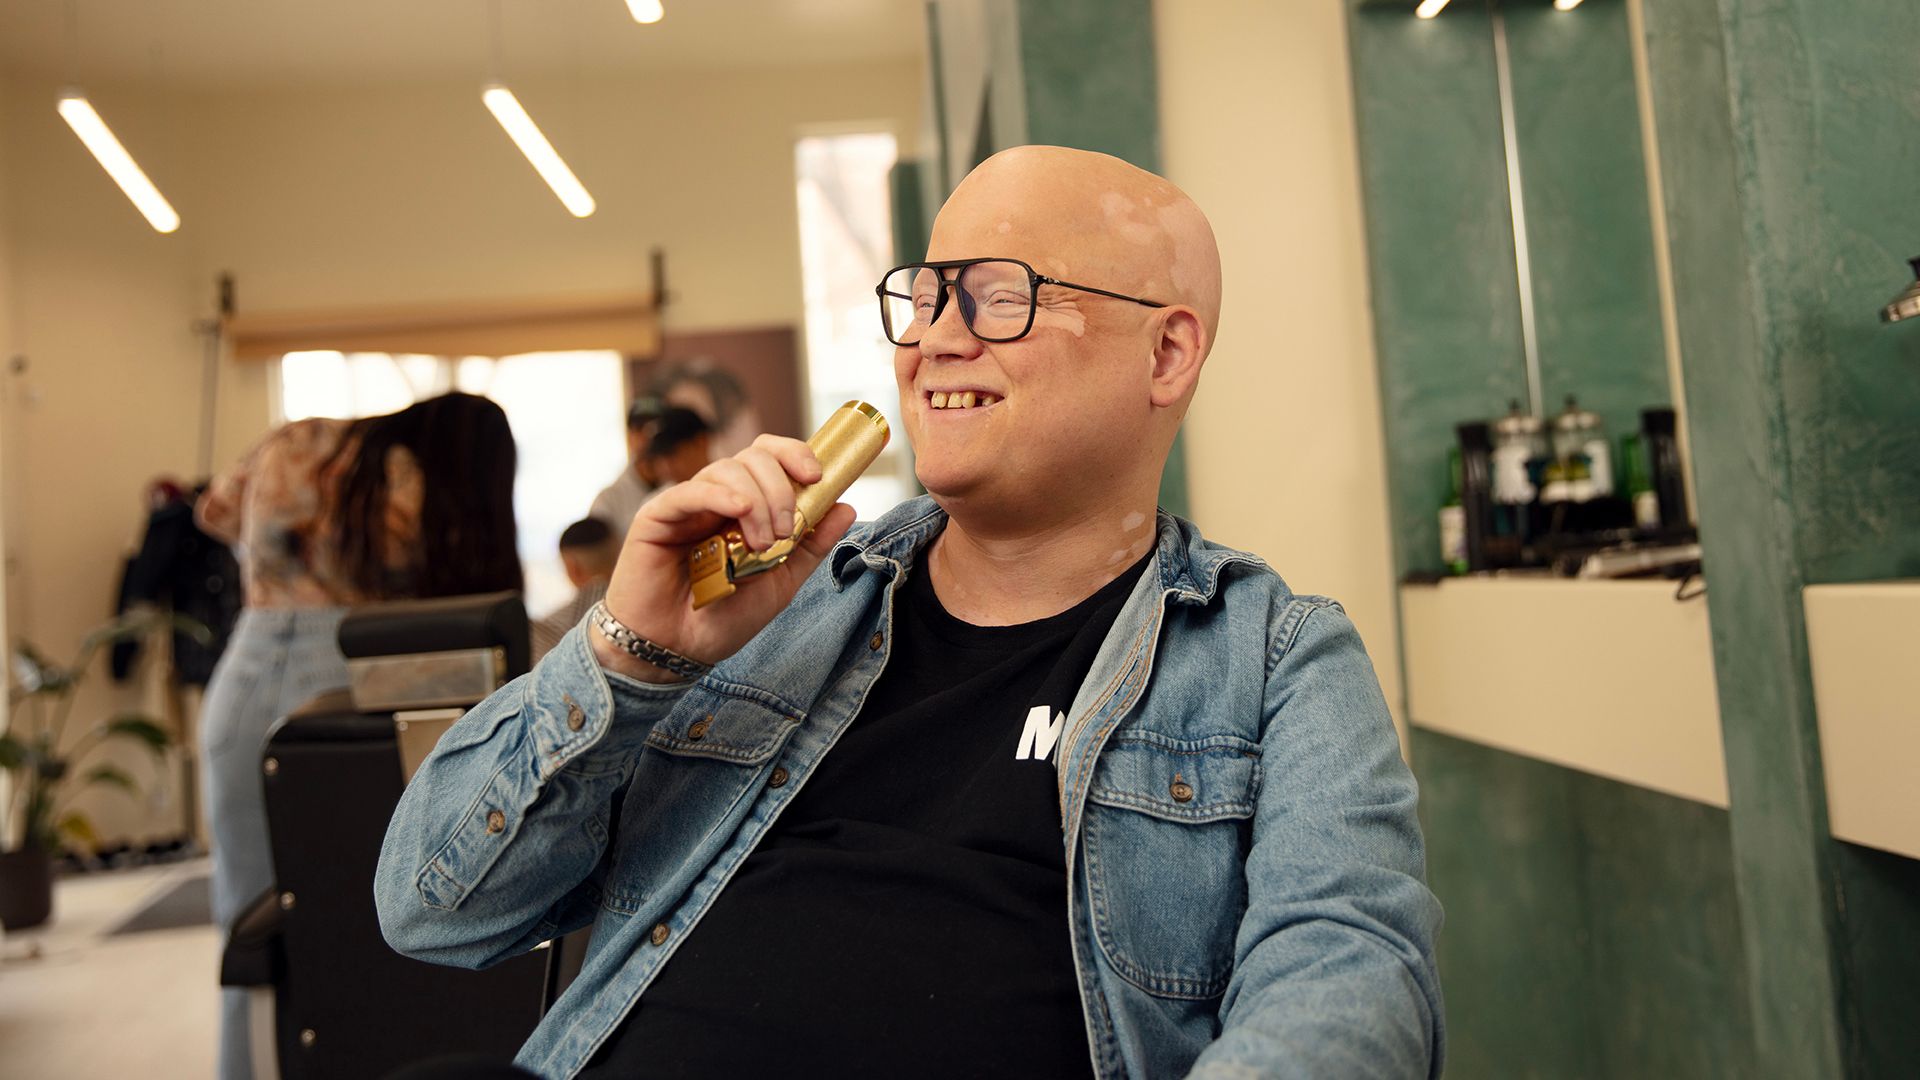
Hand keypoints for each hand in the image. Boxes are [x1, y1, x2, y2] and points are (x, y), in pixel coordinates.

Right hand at [590, 434, 857, 680]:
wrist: (678, 650)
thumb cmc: (724, 617)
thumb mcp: (781, 581)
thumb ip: (812, 544)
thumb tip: (847, 506)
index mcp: (747, 506)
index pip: (771, 457)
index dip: (796, 454)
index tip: (818, 477)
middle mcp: (718, 499)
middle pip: (753, 456)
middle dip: (780, 487)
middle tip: (784, 531)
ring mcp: (687, 505)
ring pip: (726, 469)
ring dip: (756, 501)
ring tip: (760, 545)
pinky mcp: (657, 516)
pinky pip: (689, 490)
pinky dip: (720, 495)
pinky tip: (739, 512)